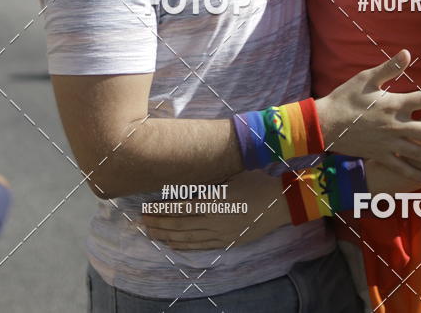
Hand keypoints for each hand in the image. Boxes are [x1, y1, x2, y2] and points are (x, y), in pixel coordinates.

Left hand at [141, 171, 290, 250]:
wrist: (279, 204)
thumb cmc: (256, 183)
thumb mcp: (232, 175)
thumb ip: (210, 180)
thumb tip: (188, 174)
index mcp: (215, 201)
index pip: (180, 206)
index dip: (161, 209)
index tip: (145, 207)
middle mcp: (214, 220)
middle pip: (179, 224)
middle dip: (158, 223)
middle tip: (141, 221)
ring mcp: (220, 234)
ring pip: (186, 238)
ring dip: (166, 236)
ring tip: (150, 233)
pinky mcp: (226, 242)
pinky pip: (199, 246)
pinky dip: (182, 245)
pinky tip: (171, 243)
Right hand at [315, 50, 420, 159]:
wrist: (325, 124)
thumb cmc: (345, 98)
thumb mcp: (366, 78)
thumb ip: (389, 68)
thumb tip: (407, 53)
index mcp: (394, 105)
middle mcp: (396, 126)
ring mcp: (389, 143)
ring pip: (419, 152)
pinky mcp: (380, 155)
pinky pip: (400, 166)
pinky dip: (413, 172)